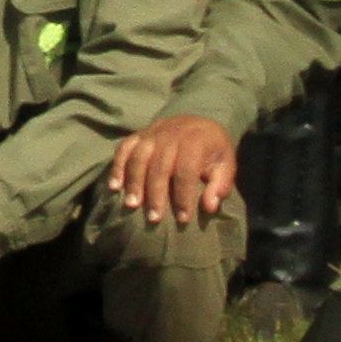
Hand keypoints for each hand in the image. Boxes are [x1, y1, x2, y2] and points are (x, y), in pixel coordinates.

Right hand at [109, 114, 242, 223]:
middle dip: (156, 193)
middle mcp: (171, 134)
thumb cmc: (212, 151)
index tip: (183, 218)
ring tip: (131, 205)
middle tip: (153, 218)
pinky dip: (117, 166)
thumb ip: (220, 185)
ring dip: (134, 182)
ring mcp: (152, 132)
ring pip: (139, 156)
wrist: (199, 123)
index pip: (187, 169)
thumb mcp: (225, 165)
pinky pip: (124, 148)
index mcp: (196, 140)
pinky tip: (115, 186)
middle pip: (159, 165)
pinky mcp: (139, 134)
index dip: (184, 195)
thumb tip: (209, 206)